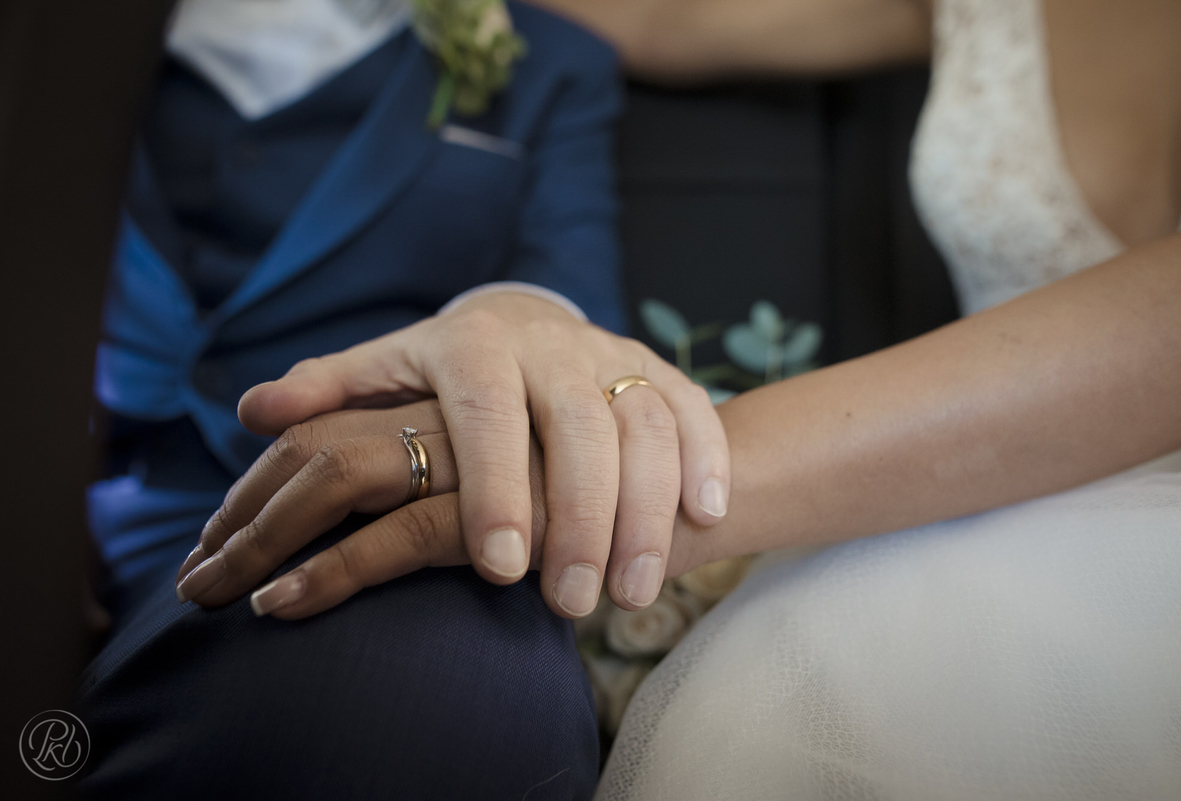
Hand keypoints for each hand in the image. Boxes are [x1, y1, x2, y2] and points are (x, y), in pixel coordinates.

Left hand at [173, 399, 712, 618]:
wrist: (537, 330)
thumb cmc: (453, 372)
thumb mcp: (388, 370)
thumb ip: (331, 391)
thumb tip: (252, 411)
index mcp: (476, 345)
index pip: (486, 412)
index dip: (495, 487)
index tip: (499, 566)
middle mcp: (551, 347)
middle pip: (580, 427)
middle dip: (580, 519)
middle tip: (572, 603)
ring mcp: (613, 358)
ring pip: (646, 427)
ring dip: (646, 512)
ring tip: (633, 593)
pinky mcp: (661, 374)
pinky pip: (695, 412)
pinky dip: (706, 462)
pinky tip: (709, 519)